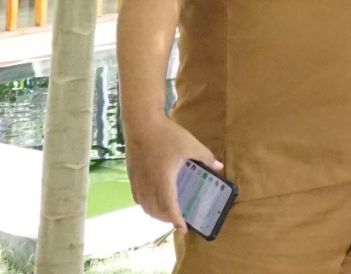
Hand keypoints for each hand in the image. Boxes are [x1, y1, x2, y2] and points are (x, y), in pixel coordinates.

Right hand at [125, 114, 220, 231]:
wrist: (141, 122)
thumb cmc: (167, 134)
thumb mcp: (190, 144)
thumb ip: (206, 158)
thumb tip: (219, 168)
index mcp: (163, 180)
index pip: (169, 207)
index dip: (176, 220)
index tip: (183, 228)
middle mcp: (148, 184)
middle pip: (155, 211)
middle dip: (167, 219)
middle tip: (178, 219)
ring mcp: (137, 181)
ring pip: (145, 206)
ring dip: (156, 213)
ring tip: (167, 212)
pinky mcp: (131, 175)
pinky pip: (138, 197)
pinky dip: (146, 204)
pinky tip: (153, 199)